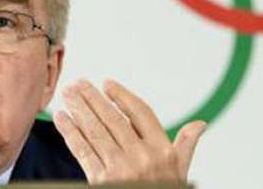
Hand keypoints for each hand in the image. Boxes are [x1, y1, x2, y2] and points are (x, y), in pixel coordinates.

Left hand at [52, 79, 205, 183]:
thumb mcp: (180, 172)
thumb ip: (186, 146)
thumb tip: (200, 124)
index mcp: (162, 151)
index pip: (140, 113)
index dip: (122, 96)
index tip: (107, 84)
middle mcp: (142, 158)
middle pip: (113, 119)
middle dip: (92, 98)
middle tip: (79, 83)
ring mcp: (120, 170)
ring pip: (95, 131)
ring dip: (78, 109)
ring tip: (68, 93)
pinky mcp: (100, 181)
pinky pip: (82, 150)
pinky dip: (70, 132)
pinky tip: (62, 118)